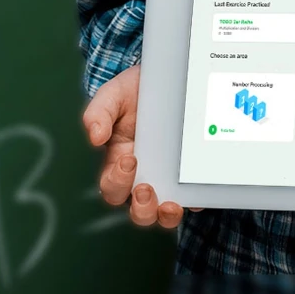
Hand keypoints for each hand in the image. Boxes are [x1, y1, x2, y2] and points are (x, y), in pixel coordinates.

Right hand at [82, 63, 202, 229]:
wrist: (168, 77)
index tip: (129, 159)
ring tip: (170, 206)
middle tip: (146, 190)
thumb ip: (99, 112)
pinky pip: (194, 196)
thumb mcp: (114, 95)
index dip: (117, 181)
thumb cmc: (135, 91)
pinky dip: (196, 201)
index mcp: (119, 162)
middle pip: (138, 210)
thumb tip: (95, 136)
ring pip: (164, 212)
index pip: (112, 186)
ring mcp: (168, 176)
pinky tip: (199, 196)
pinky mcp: (190, 172)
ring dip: (166, 216)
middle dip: (141, 208)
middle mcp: (143, 175)